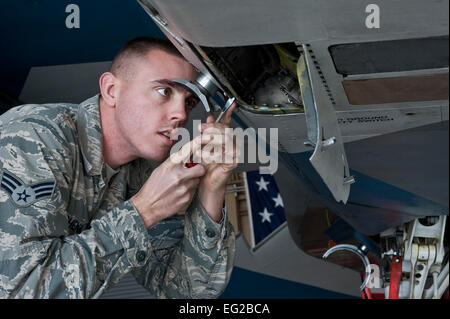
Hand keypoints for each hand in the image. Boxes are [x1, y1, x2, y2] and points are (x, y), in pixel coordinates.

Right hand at [131, 136, 207, 228]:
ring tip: (178, 186)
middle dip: (198, 169)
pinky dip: (188, 192)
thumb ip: (175, 163)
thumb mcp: (161, 170)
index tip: (208, 138)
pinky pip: (193, 191)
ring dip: (191, 182)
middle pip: (200, 168)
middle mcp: (178, 174)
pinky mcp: (186, 198)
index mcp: (171, 165)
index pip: (188, 150)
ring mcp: (183, 187)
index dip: (199, 143)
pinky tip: (177, 194)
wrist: (147, 206)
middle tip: (191, 172)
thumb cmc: (153, 187)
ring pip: (197, 180)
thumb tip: (189, 157)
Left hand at [196, 103, 239, 220]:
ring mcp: (234, 152)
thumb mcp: (201, 145)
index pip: (227, 123)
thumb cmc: (204, 167)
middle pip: (226, 129)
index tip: (232, 104)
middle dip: (213, 127)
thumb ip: (206, 132)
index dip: (229, 113)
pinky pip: (227, 150)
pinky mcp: (234, 161)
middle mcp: (231, 144)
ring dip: (212, 138)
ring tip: (201, 141)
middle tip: (202, 128)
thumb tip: (209, 117)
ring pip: (226, 138)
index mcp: (224, 139)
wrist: (205, 183)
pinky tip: (207, 153)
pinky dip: (215, 151)